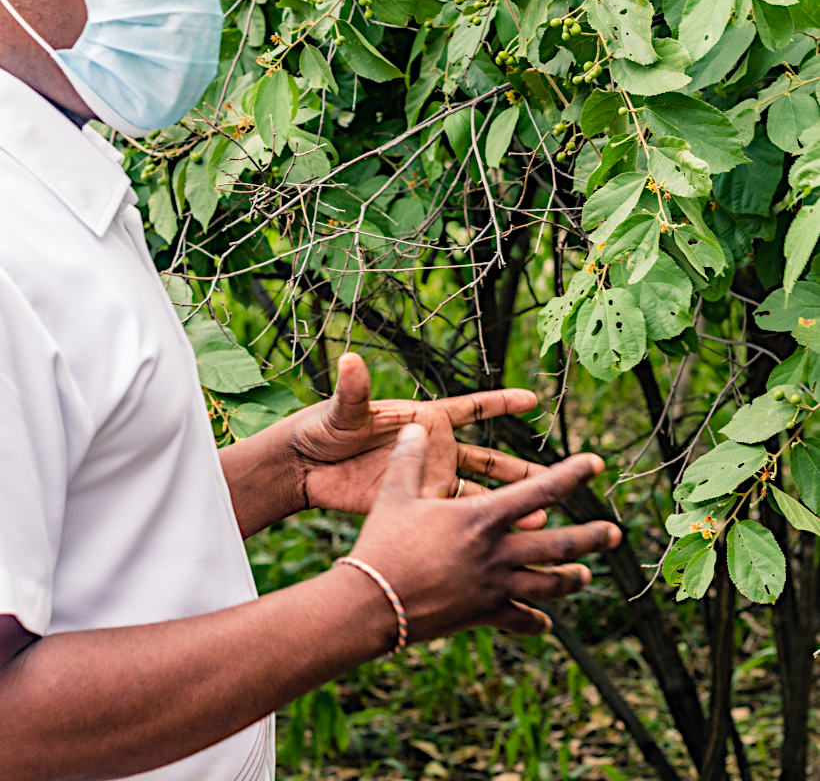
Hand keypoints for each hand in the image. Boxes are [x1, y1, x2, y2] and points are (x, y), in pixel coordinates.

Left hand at [285, 352, 552, 527]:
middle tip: (558, 480)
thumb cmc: (323, 429)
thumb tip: (350, 361)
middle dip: (520, 470)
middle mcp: (432, 449)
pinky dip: (477, 528)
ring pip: (477, 494)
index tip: (533, 400)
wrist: (303, 469)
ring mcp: (426, 480)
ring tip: (540, 520)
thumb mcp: (343, 411)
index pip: (471, 409)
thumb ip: (353, 391)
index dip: (500, 403)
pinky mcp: (414, 507)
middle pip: (486, 460)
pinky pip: (452, 517)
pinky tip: (501, 542)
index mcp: (423, 420)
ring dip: (507, 507)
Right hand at [348, 424, 620, 639]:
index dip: (572, 474)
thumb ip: (409, 458)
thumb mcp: (395, 493)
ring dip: (571, 580)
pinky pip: (518, 620)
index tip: (597, 463)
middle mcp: (498, 553)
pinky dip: (534, 622)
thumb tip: (415, 426)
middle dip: (592, 538)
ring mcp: (494, 587)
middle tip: (615, 533)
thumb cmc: (383, 543)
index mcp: (484, 517)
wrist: (373, 603)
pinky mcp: (482, 614)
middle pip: (559, 544)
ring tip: (587, 576)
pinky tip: (545, 624)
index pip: (542, 490)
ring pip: (547, 585)